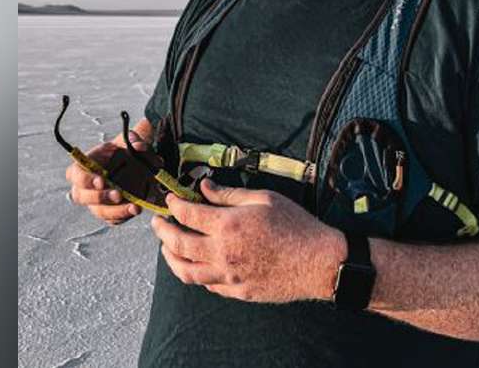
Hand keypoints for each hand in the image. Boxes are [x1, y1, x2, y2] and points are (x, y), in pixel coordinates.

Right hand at [64, 134, 148, 225]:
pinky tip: (136, 209)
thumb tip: (139, 147)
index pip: (75, 175)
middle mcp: (86, 187)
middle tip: (118, 194)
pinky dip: (124, 216)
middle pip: (82, 197)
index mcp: (84, 166)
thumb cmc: (124, 150)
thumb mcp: (128, 141)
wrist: (136, 165)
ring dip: (115, 211)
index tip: (101, 181)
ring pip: (99, 212)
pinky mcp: (109, 213)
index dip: (85, 179)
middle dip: (100, 197)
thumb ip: (133, 140)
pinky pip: (113, 220)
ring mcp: (96, 202)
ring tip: (134, 207)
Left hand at [151, 179, 346, 303]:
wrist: (319, 262)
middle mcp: (223, 253)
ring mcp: (229, 276)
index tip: (170, 200)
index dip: (174, 205)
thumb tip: (204, 187)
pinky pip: (207, 285)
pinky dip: (196, 274)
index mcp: (228, 226)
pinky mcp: (238, 291)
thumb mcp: (264, 199)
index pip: (187, 214)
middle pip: (178, 244)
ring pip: (186, 272)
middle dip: (162, 231)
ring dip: (171, 258)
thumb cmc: (296, 226)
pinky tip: (197, 264)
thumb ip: (230, 195)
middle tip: (158, 223)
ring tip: (167, 248)